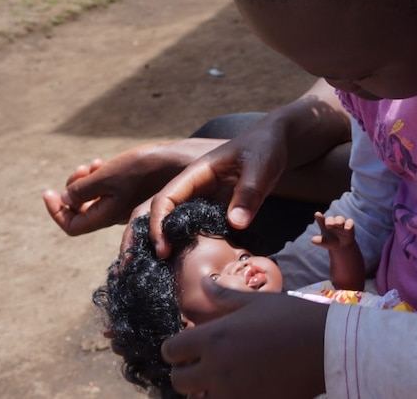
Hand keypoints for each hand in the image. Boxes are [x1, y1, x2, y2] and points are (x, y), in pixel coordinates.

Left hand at [42, 139, 222, 247]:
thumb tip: (64, 199)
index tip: (48, 192)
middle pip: (82, 210)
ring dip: (86, 181)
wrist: (181, 162)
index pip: (72, 225)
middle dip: (72, 190)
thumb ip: (83, 189)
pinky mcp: (135, 191)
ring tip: (92, 164)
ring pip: (95, 197)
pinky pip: (109, 190)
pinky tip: (105, 162)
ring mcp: (126, 203)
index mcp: (107, 215)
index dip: (55, 211)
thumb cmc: (146, 169)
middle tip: (80, 171)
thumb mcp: (108, 177)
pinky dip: (101, 177)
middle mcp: (115, 214)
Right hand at [148, 124, 291, 255]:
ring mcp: (203, 199)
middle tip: (140, 266)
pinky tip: (184, 265)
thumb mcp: (260, 167)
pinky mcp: (214, 209)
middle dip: (145, 237)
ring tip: (157, 272)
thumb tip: (236, 223)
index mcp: (196, 174)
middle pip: (159, 212)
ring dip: (163, 244)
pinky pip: (195, 228)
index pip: (165, 198)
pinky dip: (186, 244)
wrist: (276, 143)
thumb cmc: (265, 148)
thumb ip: (249, 192)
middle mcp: (193, 187)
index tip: (162, 249)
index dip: (159, 224)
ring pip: (174, 223)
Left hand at [162, 277, 328, 398]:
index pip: (172, 350)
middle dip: (186, 372)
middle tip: (203, 364)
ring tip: (224, 378)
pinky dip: (228, 397)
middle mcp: (217, 369)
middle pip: (179, 381)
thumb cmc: (292, 318)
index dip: (176, 348)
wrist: (328, 347)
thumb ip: (223, 296)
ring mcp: (233, 393)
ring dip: (205, 390)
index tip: (188, 347)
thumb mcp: (255, 302)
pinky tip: (243, 387)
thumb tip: (203, 281)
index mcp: (215, 338)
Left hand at [311, 211, 355, 249]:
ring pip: (340, 219)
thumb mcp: (324, 242)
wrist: (342, 245)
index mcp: (324, 225)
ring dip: (339, 221)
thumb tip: (312, 240)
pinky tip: (347, 229)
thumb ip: (319, 241)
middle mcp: (332, 222)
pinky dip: (349, 224)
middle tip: (328, 225)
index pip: (321, 220)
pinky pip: (350, 222)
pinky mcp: (349, 225)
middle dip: (330, 221)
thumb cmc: (330, 242)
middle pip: (330, 219)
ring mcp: (341, 223)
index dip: (319, 217)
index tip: (317, 214)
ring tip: (338, 224)